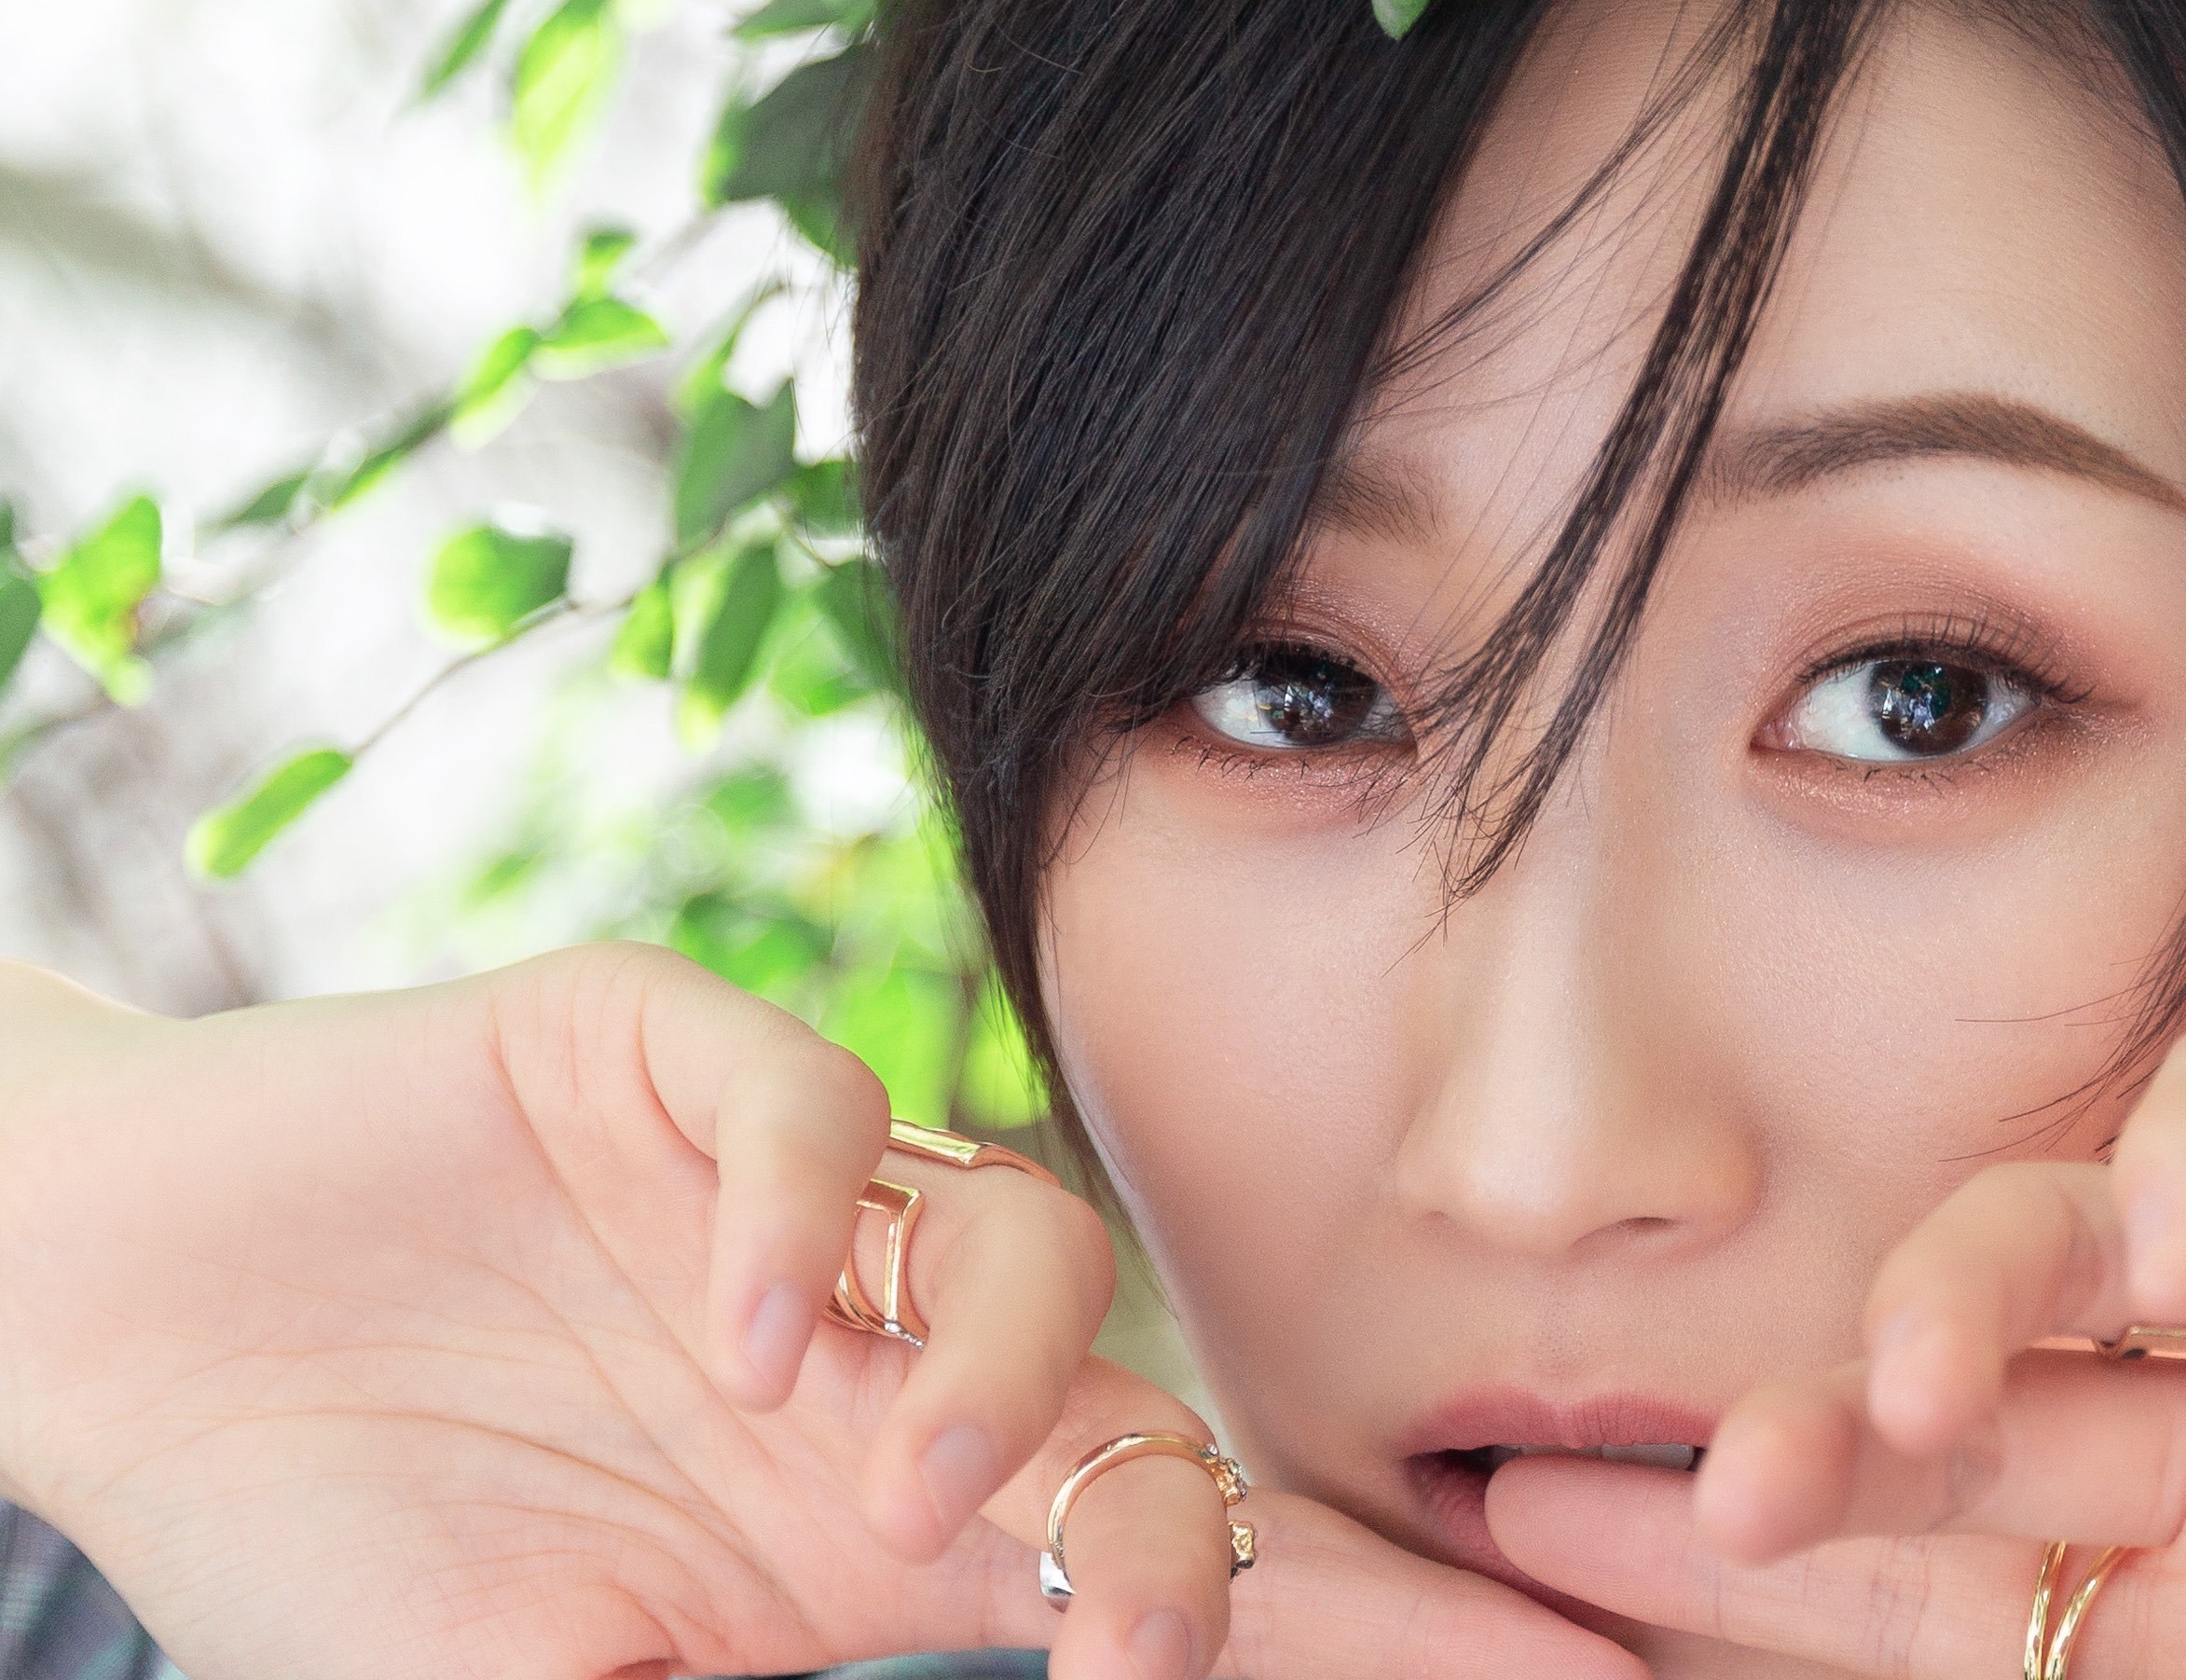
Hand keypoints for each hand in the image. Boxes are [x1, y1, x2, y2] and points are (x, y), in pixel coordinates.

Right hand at [0, 946, 1636, 1679]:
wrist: (135, 1323)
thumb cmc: (343, 1549)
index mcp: (884, 1520)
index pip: (1171, 1565)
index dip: (1367, 1617)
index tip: (1559, 1672)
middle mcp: (883, 1348)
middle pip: (1142, 1402)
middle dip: (1199, 1522)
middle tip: (1146, 1626)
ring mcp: (790, 1193)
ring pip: (1027, 1224)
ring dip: (990, 1363)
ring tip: (879, 1487)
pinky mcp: (662, 1052)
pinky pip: (815, 1091)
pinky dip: (805, 1209)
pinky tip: (739, 1326)